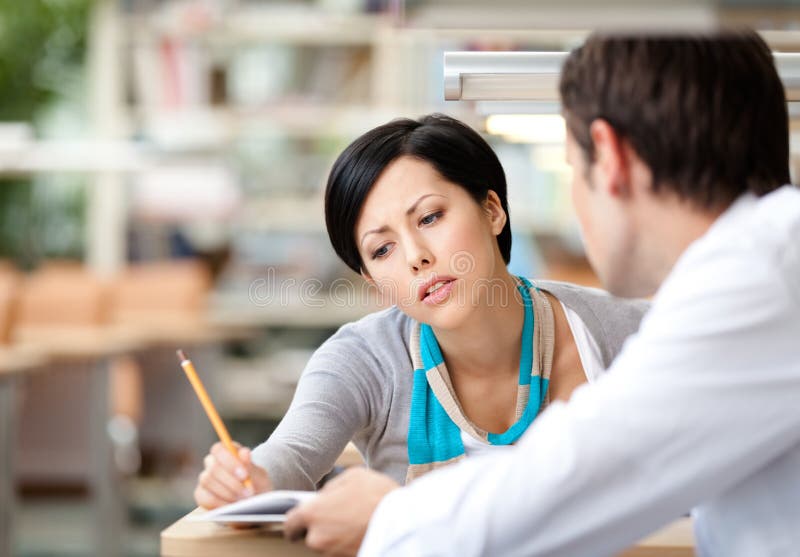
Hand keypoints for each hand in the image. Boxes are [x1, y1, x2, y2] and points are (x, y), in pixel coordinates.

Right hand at [194, 441, 271, 508]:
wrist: (254, 504)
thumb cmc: (256, 485)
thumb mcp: (259, 477)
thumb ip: (251, 466)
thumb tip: (244, 452)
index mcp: (227, 452)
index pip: (219, 449)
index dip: (230, 461)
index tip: (244, 475)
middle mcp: (213, 463)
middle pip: (213, 467)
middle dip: (231, 482)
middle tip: (248, 494)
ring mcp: (205, 479)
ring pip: (208, 481)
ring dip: (227, 493)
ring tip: (243, 502)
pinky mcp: (201, 495)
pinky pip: (205, 498)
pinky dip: (219, 504)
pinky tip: (232, 508)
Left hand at [284, 468, 398, 556]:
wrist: (404, 523)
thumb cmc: (378, 496)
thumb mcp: (353, 476)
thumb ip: (331, 487)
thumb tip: (324, 496)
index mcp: (313, 513)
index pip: (291, 523)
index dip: (296, 521)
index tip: (301, 522)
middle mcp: (318, 538)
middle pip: (311, 536)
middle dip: (322, 528)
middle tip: (341, 517)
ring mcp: (333, 554)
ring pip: (328, 545)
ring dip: (336, 537)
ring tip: (356, 523)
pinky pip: (342, 551)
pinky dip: (348, 544)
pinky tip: (362, 532)